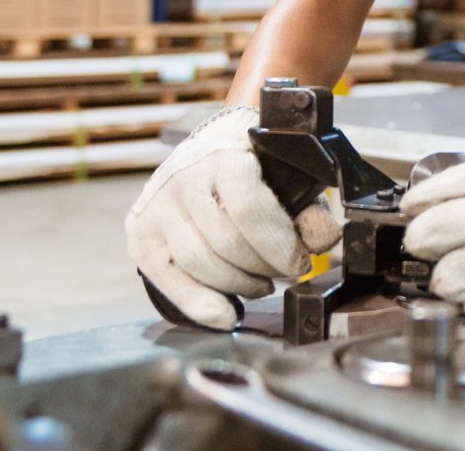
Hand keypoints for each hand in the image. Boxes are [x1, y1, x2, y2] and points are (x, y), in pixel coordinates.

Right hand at [125, 106, 342, 328]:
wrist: (208, 150)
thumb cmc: (252, 167)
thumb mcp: (287, 177)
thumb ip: (309, 211)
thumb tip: (324, 240)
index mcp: (223, 159)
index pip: (249, 210)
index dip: (279, 246)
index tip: (301, 264)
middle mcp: (183, 179)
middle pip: (225, 244)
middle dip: (262, 269)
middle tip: (283, 275)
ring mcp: (156, 208)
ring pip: (199, 265)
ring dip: (237, 286)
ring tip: (260, 284)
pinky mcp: (140, 235)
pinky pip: (170, 283)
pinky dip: (200, 305)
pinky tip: (225, 314)